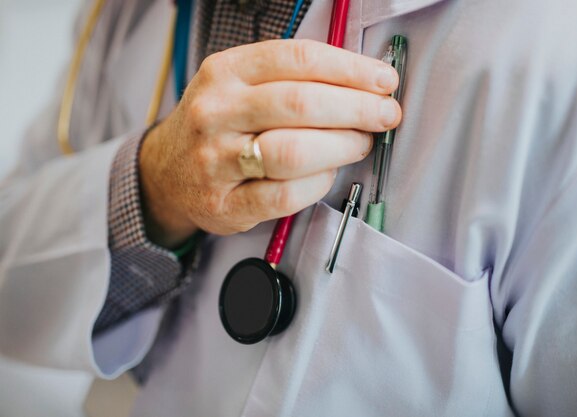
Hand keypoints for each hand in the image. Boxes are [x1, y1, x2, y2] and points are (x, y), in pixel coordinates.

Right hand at [139, 39, 400, 247]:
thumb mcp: (239, 84)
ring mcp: (216, 160)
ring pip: (293, 151)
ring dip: (342, 146)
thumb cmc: (218, 125)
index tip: (383, 80)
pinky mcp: (225, 204)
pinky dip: (318, 184)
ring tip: (360, 143)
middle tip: (386, 115)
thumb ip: (290, 78)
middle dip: (358, 108)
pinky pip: (284, 195)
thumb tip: (363, 83)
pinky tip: (328, 174)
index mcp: (226, 72)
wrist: (167, 173)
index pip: (298, 59)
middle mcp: (216, 112)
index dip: (351, 68)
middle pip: (301, 104)